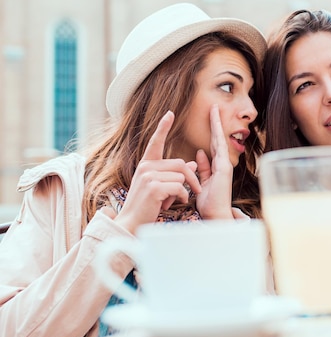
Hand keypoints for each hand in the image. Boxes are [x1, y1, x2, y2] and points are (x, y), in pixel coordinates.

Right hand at [115, 111, 201, 233]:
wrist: (131, 223)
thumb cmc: (146, 206)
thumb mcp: (160, 187)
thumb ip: (174, 174)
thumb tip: (191, 163)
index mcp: (145, 165)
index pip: (155, 142)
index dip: (163, 127)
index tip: (170, 113)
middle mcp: (145, 167)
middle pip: (180, 163)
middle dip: (190, 178)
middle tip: (192, 192)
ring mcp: (148, 176)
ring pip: (181, 175)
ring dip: (184, 190)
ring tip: (171, 201)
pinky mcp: (154, 187)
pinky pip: (179, 186)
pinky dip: (181, 196)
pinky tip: (170, 204)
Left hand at [195, 105, 235, 218]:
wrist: (215, 215)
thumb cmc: (209, 203)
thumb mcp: (202, 183)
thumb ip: (202, 168)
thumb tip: (199, 153)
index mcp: (216, 168)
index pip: (213, 146)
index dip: (211, 132)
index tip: (209, 119)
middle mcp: (223, 164)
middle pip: (218, 139)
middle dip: (215, 123)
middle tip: (214, 107)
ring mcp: (225, 165)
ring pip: (220, 139)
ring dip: (217, 124)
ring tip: (214, 109)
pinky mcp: (224, 168)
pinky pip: (219, 147)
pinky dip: (217, 134)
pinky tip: (214, 122)